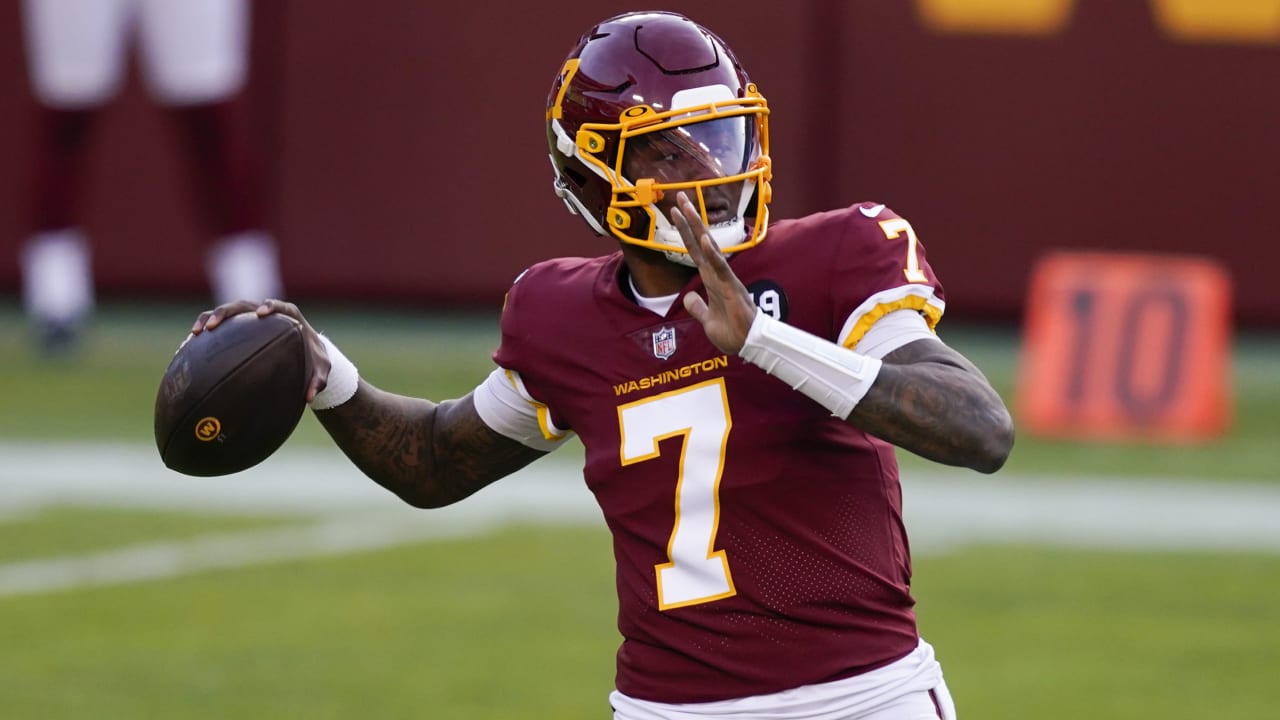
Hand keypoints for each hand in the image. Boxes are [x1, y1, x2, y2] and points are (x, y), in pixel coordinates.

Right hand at [190, 298, 331, 402]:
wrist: (304, 354)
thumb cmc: (313, 359)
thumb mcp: (320, 369)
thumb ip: (318, 380)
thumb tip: (310, 398)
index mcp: (288, 316)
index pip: (279, 306)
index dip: (269, 306)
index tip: (261, 313)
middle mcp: (265, 312)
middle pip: (242, 305)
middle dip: (226, 312)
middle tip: (213, 325)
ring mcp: (249, 318)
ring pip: (226, 313)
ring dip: (209, 319)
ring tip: (196, 333)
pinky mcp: (238, 328)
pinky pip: (219, 328)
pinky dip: (204, 334)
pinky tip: (188, 348)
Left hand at [670, 192, 757, 353]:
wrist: (748, 345)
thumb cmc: (733, 332)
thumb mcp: (707, 320)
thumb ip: (698, 307)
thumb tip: (689, 297)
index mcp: (710, 279)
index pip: (694, 250)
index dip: (684, 231)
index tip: (675, 212)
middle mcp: (716, 273)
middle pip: (700, 241)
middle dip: (690, 219)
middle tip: (680, 197)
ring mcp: (725, 278)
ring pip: (710, 248)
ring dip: (698, 227)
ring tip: (687, 208)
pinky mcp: (732, 288)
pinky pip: (721, 268)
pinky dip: (713, 254)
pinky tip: (705, 240)